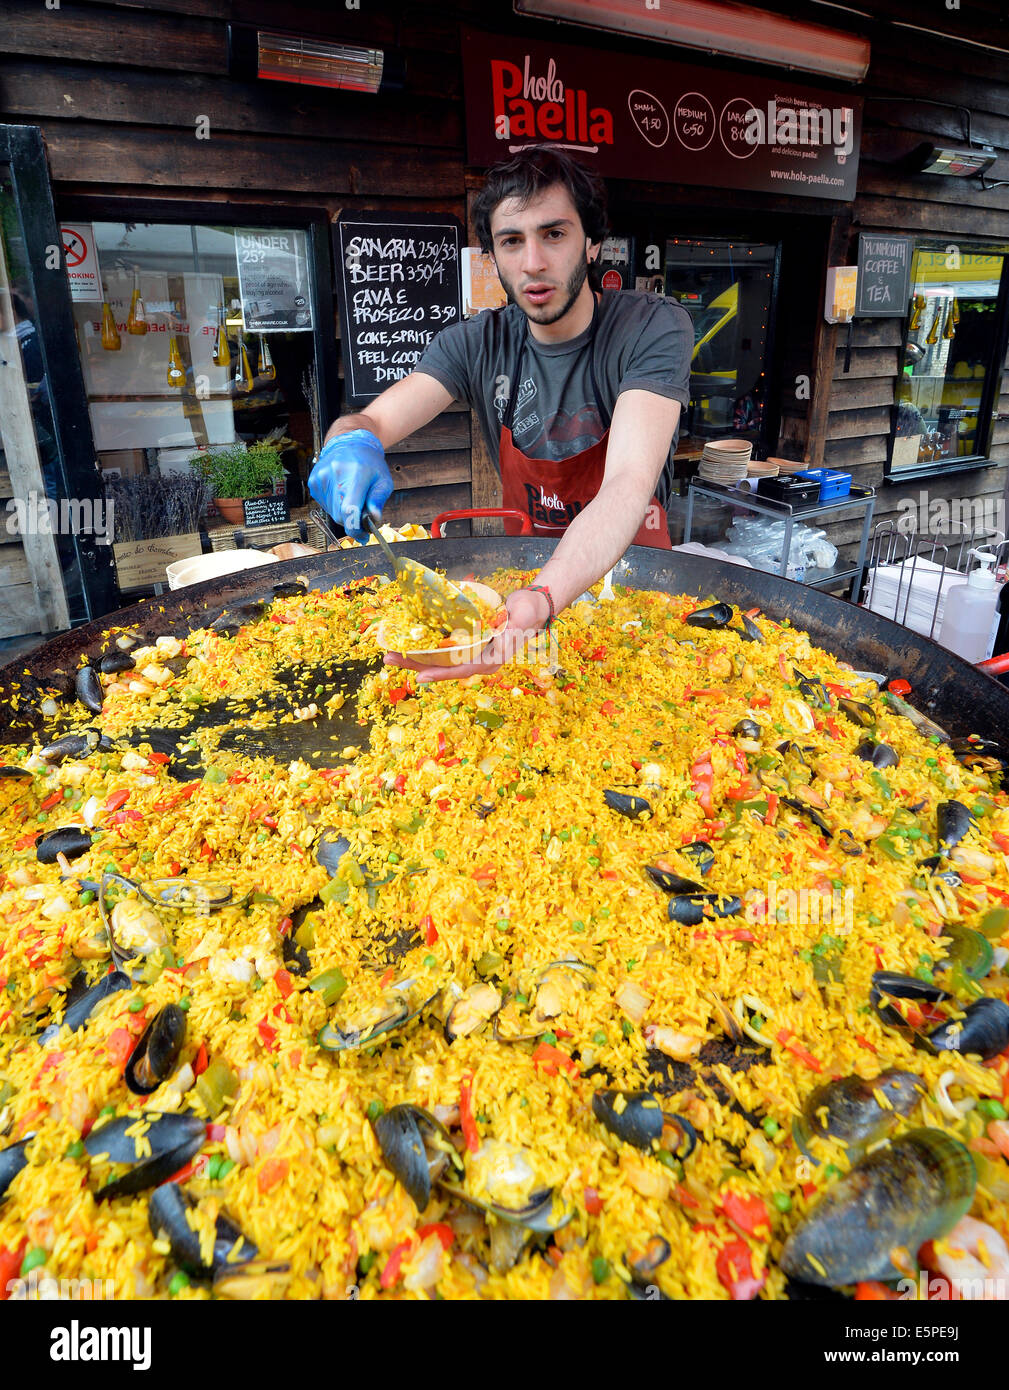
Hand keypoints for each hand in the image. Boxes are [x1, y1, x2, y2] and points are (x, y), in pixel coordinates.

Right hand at [308, 429, 393, 541]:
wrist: (349, 443)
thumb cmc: (370, 463)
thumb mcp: (383, 481)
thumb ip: (378, 500)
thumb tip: (374, 519)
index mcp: (354, 475)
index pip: (349, 511)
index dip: (356, 529)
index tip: (363, 536)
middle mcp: (334, 476)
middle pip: (340, 516)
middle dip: (353, 521)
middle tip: (363, 514)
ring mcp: (320, 479)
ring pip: (332, 512)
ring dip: (344, 512)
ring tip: (352, 496)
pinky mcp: (313, 482)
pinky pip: (325, 505)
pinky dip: (335, 505)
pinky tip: (341, 492)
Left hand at [383, 588, 549, 683]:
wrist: (533, 605)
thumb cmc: (529, 612)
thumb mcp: (524, 619)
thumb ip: (513, 633)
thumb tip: (500, 646)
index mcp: (491, 658)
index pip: (462, 670)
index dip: (441, 674)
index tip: (420, 677)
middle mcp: (478, 658)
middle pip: (443, 667)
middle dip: (415, 665)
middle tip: (389, 658)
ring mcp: (471, 651)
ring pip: (439, 659)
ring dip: (414, 657)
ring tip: (389, 653)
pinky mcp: (466, 642)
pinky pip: (442, 648)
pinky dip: (424, 645)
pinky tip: (406, 641)